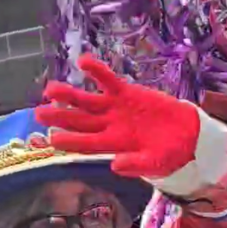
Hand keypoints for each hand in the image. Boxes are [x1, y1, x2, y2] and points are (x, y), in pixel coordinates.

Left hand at [36, 55, 200, 178]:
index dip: (71, 141)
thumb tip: (115, 165)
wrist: (187, 135)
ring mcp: (115, 108)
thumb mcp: (156, 164)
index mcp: (114, 145)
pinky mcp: (126, 93)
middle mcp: (109, 126)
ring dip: (69, 95)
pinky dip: (97, 71)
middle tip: (39, 113)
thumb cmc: (170, 154)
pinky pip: (108, 81)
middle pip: (79, 121)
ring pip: (87, 101)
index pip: (87, 144)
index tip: (54, 139)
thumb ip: (136, 165)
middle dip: (59, 117)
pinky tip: (83, 62)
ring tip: (51, 89)